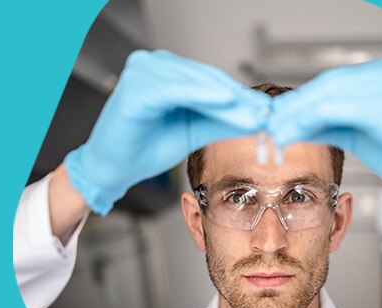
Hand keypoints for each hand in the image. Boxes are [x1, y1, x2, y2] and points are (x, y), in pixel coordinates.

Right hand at [65, 50, 269, 214]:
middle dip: (238, 98)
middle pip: (206, 79)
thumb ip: (222, 120)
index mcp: (167, 73)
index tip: (267, 111)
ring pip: (195, 82)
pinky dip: (203, 96)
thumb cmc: (146, 147)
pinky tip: (227, 103)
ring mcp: (142, 72)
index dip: (240, 97)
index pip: (211, 81)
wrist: (114, 168)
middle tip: (266, 113)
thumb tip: (258, 118)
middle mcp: (154, 65)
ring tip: (253, 113)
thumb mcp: (194, 131)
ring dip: (227, 98)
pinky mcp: (135, 88)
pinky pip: (176, 90)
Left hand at [268, 55, 381, 212]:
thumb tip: (285, 121)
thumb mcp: (355, 133)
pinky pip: (346, 110)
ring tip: (275, 133)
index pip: (331, 82)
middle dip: (294, 108)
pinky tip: (295, 133)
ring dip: (298, 115)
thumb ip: (324, 122)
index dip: (298, 100)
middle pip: (329, 86)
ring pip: (333, 95)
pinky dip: (315, 121)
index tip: (272, 116)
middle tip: (267, 126)